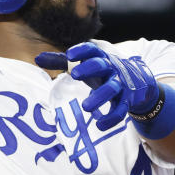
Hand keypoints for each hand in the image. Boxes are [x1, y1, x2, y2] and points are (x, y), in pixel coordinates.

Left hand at [36, 42, 159, 130]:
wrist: (137, 82)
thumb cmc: (101, 71)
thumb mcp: (83, 65)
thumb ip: (61, 61)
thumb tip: (37, 59)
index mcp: (99, 57)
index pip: (91, 49)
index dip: (81, 50)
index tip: (69, 55)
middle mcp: (111, 68)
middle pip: (102, 65)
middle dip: (90, 68)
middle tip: (75, 75)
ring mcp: (120, 84)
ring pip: (112, 89)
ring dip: (100, 97)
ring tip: (86, 107)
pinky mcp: (126, 100)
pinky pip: (121, 109)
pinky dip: (111, 118)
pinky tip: (100, 125)